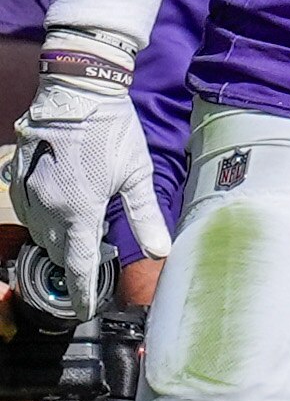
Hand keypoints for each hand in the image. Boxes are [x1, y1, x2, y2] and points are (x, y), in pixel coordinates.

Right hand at [11, 77, 169, 321]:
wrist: (79, 91)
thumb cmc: (112, 129)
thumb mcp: (136, 172)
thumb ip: (144, 215)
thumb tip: (160, 250)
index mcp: (79, 210)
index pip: (79, 265)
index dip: (82, 291)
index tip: (86, 309)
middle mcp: (48, 208)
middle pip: (59, 251)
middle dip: (74, 263)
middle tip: (91, 266)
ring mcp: (29, 193)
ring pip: (40, 233)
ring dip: (59, 240)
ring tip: (81, 234)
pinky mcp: (19, 178)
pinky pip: (28, 212)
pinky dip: (44, 220)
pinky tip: (61, 210)